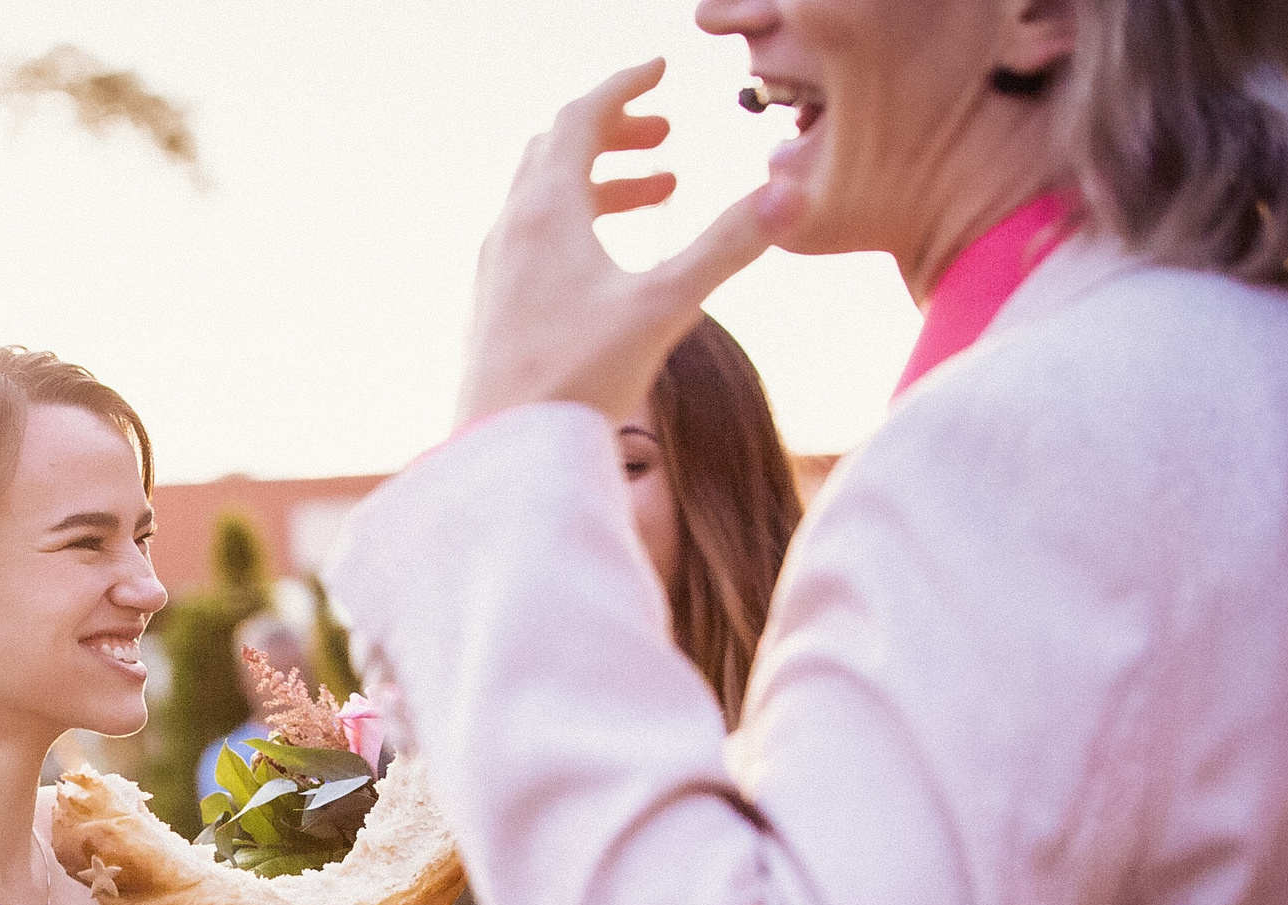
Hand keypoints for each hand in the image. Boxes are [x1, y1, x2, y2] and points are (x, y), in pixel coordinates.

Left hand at [458, 60, 797, 429]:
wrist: (501, 452)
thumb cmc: (574, 380)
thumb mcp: (663, 307)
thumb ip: (728, 246)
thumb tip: (795, 192)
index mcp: (546, 211)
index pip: (582, 116)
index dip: (624, 85)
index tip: (660, 69)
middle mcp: (511, 229)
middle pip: (556, 148)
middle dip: (613, 130)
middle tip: (666, 136)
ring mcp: (496, 269)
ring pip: (544, 194)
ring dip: (600, 179)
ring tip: (661, 191)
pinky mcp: (493, 306)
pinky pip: (534, 237)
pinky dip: (577, 221)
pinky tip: (612, 261)